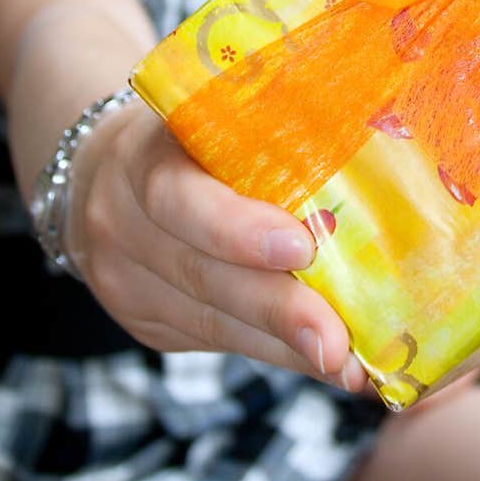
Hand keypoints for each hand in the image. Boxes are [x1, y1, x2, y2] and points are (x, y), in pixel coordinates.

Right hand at [67, 101, 368, 390]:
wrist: (105, 171)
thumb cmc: (189, 133)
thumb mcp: (212, 115)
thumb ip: (267, 133)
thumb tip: (375, 149)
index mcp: (141, 154)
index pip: (178, 197)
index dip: (236, 228)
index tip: (301, 249)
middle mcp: (121, 220)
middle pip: (202, 274)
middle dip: (279, 310)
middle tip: (340, 340)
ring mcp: (125, 279)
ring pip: (211, 321)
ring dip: (286, 348)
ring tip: (349, 365)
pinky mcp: (145, 321)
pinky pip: (214, 343)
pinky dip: (274, 353)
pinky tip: (322, 361)